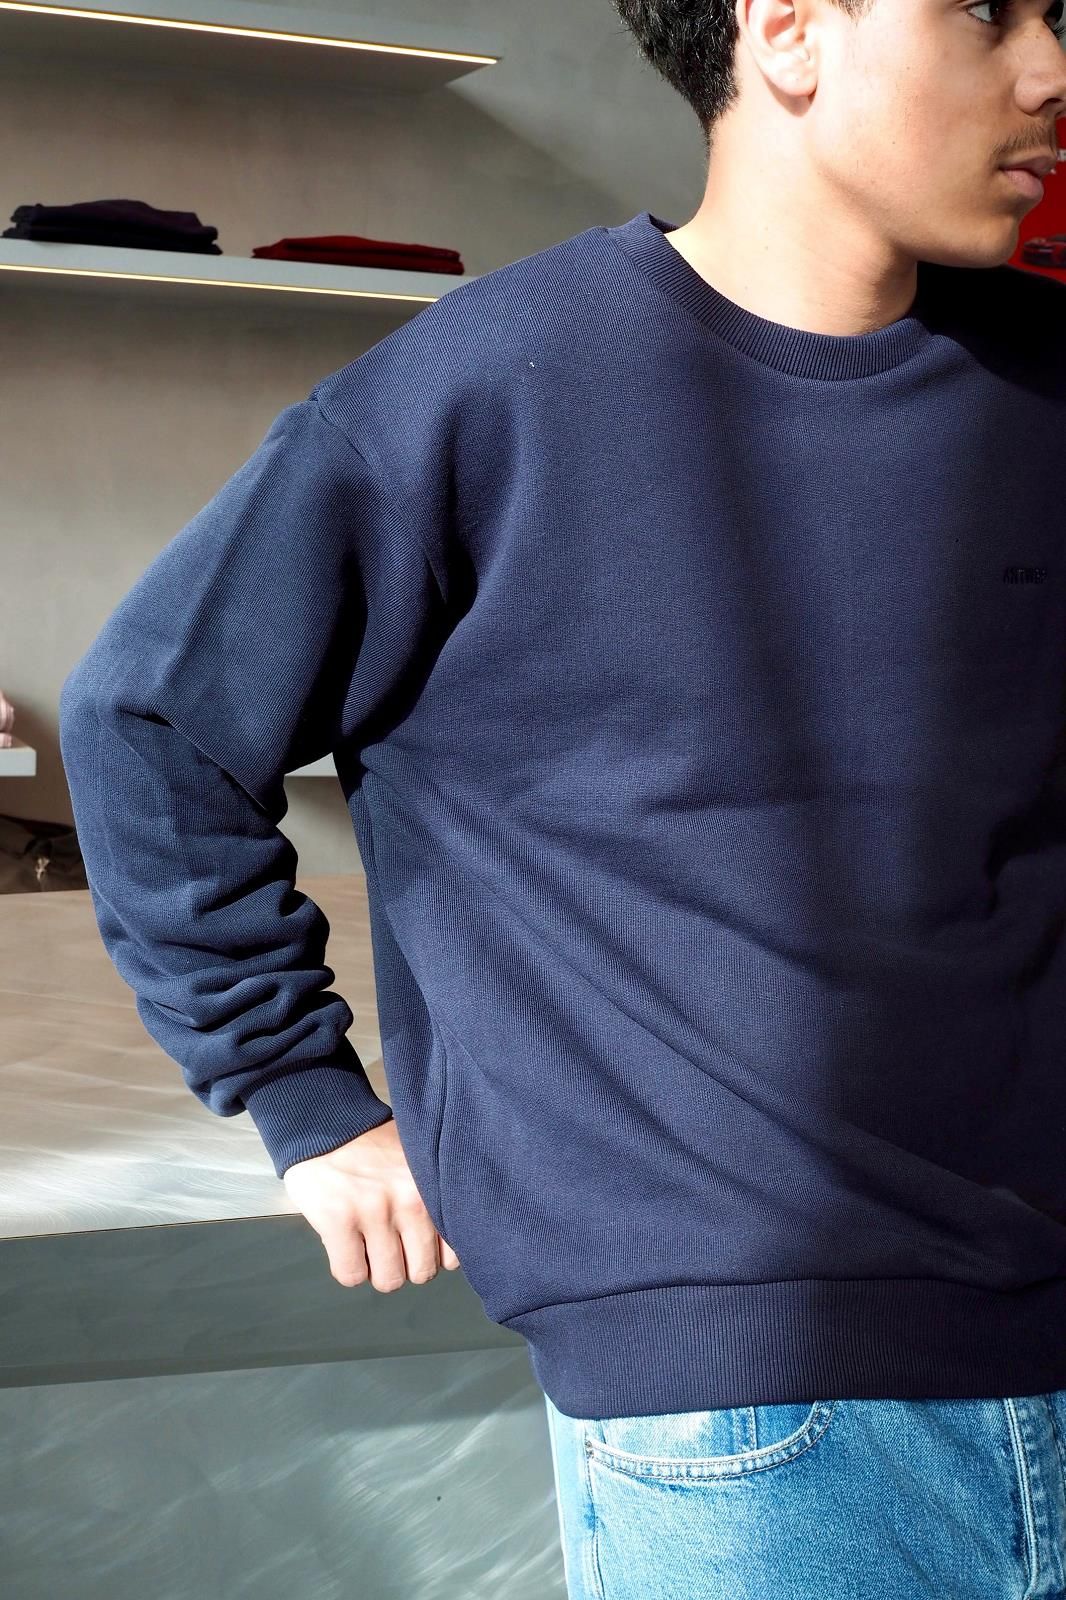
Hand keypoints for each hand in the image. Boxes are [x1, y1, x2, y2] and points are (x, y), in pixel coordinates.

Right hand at [282, 1118, 460, 1290]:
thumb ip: (434, 1197)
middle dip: (405, 1264)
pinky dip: (348, 1267)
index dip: (431, 1254)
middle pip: (421, 1273)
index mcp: (433, 1188)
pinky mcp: (338, 1221)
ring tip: (367, 1243)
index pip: (452, 1255)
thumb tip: (447, 1246)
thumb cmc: (374, 1146)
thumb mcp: (418, 1163)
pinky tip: (346, 1244)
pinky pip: (352, 1275)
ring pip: (389, 1280)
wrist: (326, 1123)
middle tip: (389, 1243)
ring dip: (375, 1269)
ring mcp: (374, 1213)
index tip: (417, 1242)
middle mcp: (410, 1202)